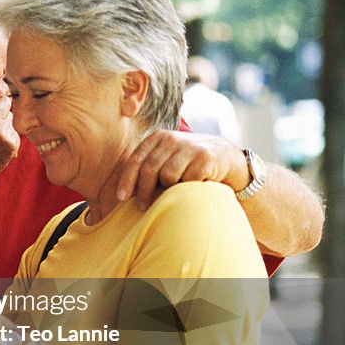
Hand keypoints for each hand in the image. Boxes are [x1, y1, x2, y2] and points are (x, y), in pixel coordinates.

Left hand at [115, 131, 249, 208]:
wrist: (224, 156)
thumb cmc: (186, 163)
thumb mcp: (164, 158)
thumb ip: (146, 168)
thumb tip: (121, 193)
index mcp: (157, 137)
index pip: (135, 160)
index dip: (126, 180)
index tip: (121, 198)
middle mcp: (172, 138)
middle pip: (149, 170)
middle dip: (142, 191)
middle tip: (142, 206)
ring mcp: (189, 147)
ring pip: (167, 176)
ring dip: (167, 190)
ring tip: (172, 191)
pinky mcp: (205, 158)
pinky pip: (187, 181)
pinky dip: (185, 189)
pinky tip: (190, 187)